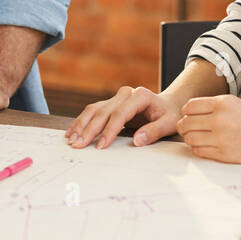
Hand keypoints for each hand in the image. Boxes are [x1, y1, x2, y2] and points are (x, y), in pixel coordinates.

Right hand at [66, 86, 182, 149]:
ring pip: (94, 109)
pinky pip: (93, 111)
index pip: (120, 114)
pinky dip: (82, 121)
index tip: (101, 146)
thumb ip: (154, 132)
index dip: (109, 130)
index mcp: (140, 96)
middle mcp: (126, 93)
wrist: (168, 105)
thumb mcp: (169, 124)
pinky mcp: (111, 103)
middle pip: (103, 111)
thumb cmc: (169, 115)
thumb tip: (137, 140)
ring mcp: (117, 97)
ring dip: (81, 125)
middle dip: (89, 129)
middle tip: (79, 144)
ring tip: (72, 139)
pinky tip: (73, 131)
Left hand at [177, 94, 240, 163]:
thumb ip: (216, 107)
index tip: (191, 117)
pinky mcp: (224, 154)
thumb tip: (193, 113)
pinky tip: (208, 147)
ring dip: (191, 139)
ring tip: (200, 139)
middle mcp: (219, 119)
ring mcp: (221, 138)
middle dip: (185, 127)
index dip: (187, 113)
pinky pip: (200, 152)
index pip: (189, 106)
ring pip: (190, 139)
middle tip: (191, 130)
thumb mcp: (238, 105)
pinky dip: (199, 150)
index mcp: (223, 103)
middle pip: (186, 123)